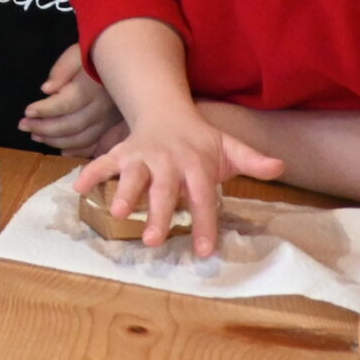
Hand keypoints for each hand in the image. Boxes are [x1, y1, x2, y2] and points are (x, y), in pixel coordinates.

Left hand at [22, 43, 122, 156]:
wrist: (124, 63)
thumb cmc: (94, 56)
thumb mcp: (76, 53)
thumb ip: (62, 69)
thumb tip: (47, 89)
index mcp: (92, 88)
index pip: (65, 104)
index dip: (44, 110)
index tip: (27, 111)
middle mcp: (102, 108)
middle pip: (72, 125)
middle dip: (44, 128)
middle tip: (23, 126)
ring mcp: (109, 121)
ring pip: (82, 139)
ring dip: (56, 141)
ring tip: (35, 135)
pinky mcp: (114, 128)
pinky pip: (96, 146)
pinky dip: (78, 152)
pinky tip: (61, 151)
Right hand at [76, 101, 283, 258]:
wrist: (166, 110)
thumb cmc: (200, 139)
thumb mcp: (228, 146)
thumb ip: (251, 160)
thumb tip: (280, 166)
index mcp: (196, 163)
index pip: (203, 196)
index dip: (205, 222)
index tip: (205, 250)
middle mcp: (168, 160)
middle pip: (164, 189)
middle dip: (157, 214)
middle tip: (152, 240)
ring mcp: (142, 155)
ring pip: (132, 175)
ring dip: (123, 193)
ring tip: (115, 214)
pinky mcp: (122, 152)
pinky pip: (104, 161)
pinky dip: (90, 173)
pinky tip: (78, 188)